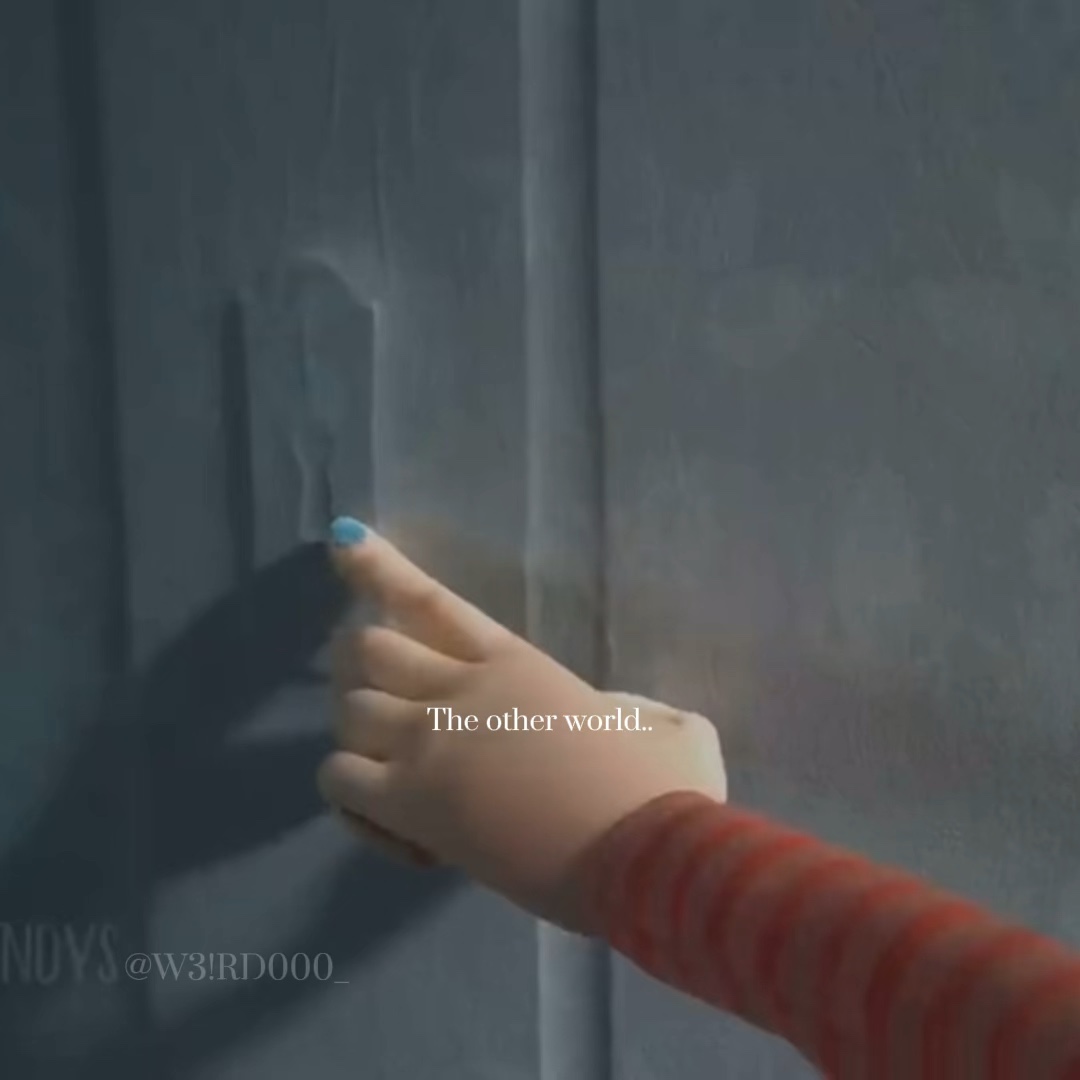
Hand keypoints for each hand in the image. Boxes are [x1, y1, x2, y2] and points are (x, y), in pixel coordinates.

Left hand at [316, 520, 726, 931]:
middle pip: (368, 649)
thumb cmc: (660, 788)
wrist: (641, 854)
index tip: (342, 538)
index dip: (379, 566)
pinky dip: (351, 796)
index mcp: (513, 662)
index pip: (429, 600)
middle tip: (382, 701)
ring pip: (348, 711)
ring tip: (389, 765)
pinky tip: (387, 817)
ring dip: (360, 735)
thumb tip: (620, 722)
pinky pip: (339, 781)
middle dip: (362, 667)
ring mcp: (428, 744)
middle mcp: (458, 689)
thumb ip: (629, 710)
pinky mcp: (412, 806)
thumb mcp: (661, 725)